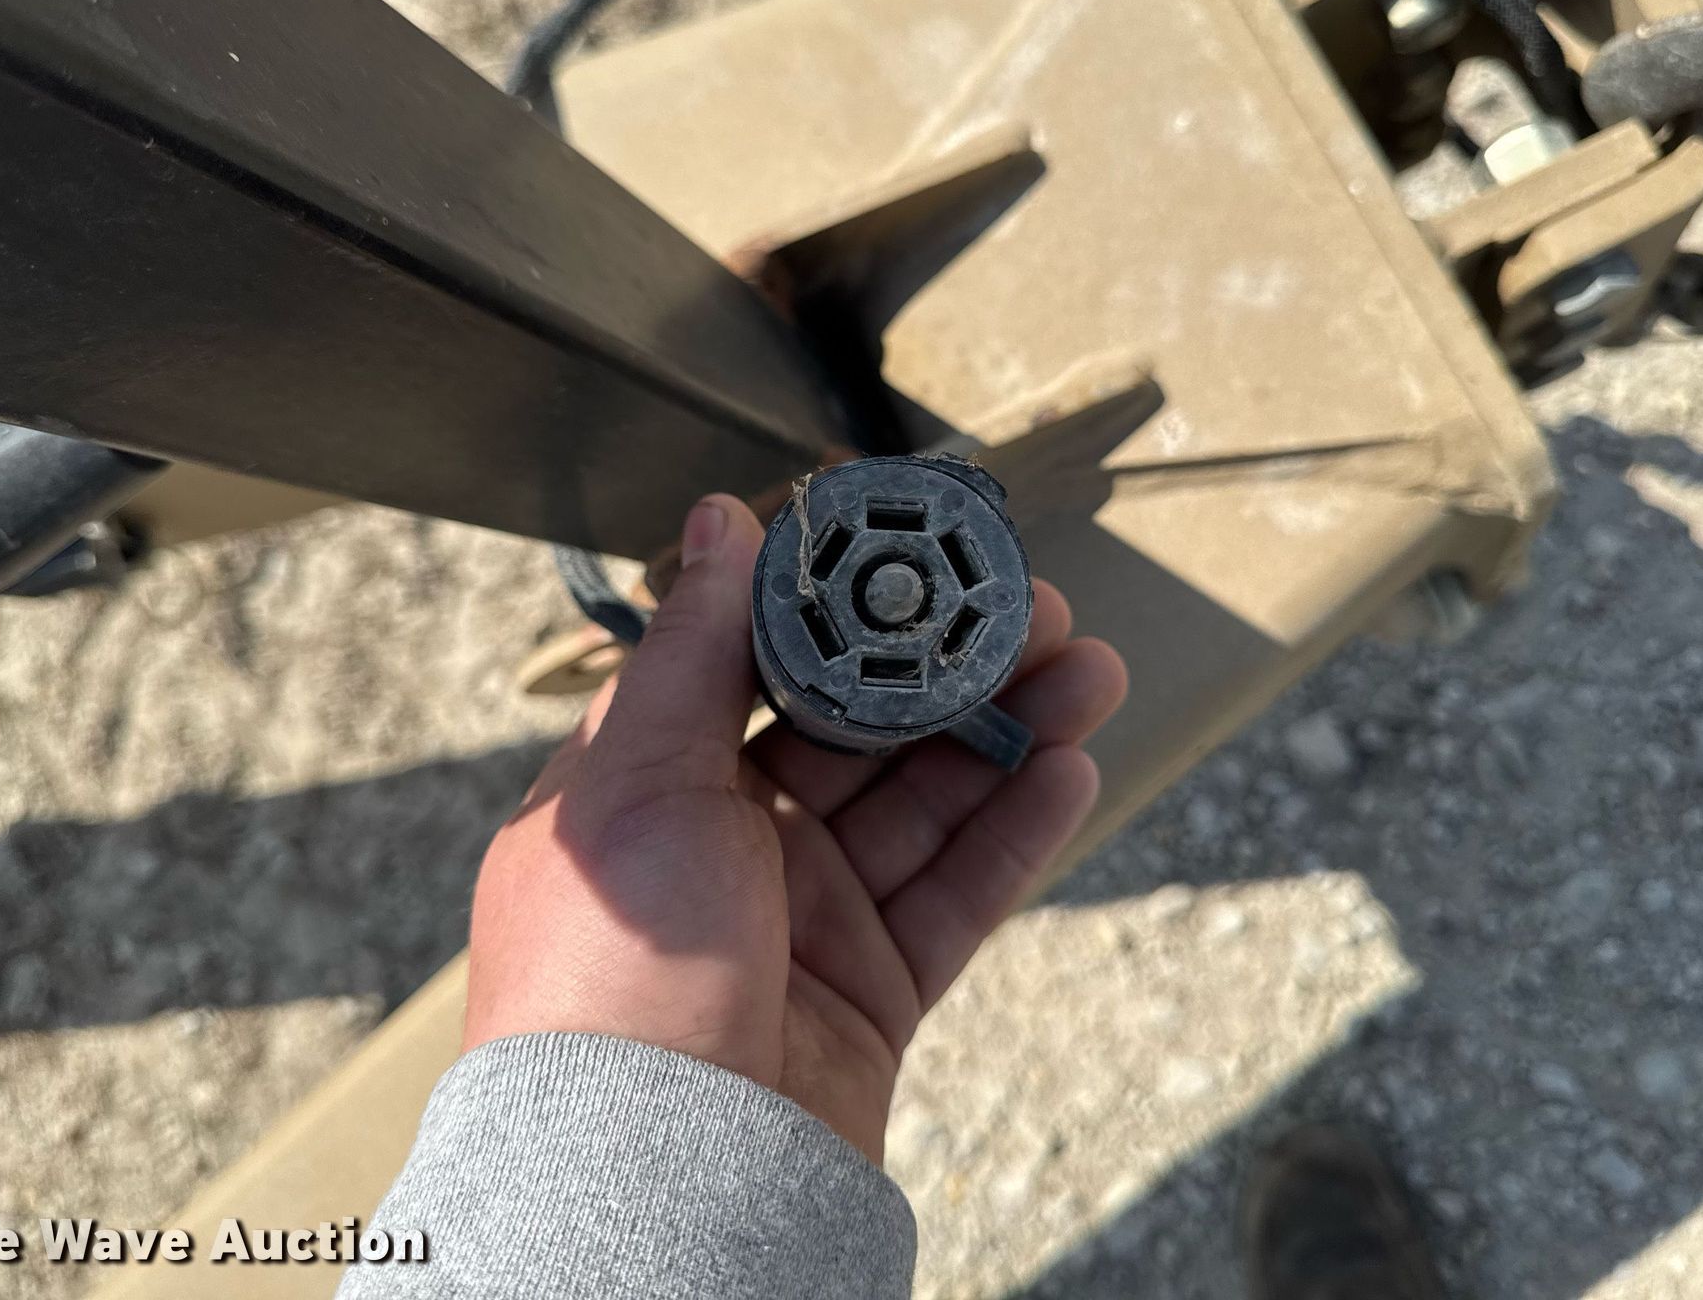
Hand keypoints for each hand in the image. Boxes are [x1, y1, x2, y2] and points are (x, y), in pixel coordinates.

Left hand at [465, 493, 1126, 1159]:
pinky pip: (955, 894)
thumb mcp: (640, 780)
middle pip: (862, 728)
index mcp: (654, 783)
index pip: (761, 664)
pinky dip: (1015, 832)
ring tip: (1089, 672)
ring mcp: (805, 919)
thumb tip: (715, 519)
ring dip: (1008, 732)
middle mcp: (729, 842)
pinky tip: (1070, 770)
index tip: (920, 554)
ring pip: (925, 803)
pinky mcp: (871, 991)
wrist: (652, 1183)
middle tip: (1038, 609)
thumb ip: (693, 646)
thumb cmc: (613, 974)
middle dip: (951, 664)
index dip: (844, 606)